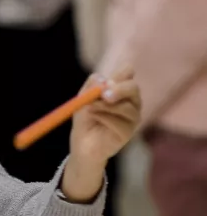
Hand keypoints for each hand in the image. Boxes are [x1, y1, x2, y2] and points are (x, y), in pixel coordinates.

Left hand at [62, 68, 140, 201]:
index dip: (121, 73)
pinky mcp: (129, 132)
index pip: (128, 73)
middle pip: (133, 88)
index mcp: (121, 89)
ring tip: (90, 108)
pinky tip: (94, 119)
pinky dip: (105, 118)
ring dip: (105, 106)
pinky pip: (121, 123)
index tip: (107, 80)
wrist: (82, 143)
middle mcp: (131, 101)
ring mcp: (133, 117)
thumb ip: (91, 87)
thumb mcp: (83, 99)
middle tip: (104, 94)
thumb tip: (101, 79)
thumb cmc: (85, 119)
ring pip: (127, 107)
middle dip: (119, 89)